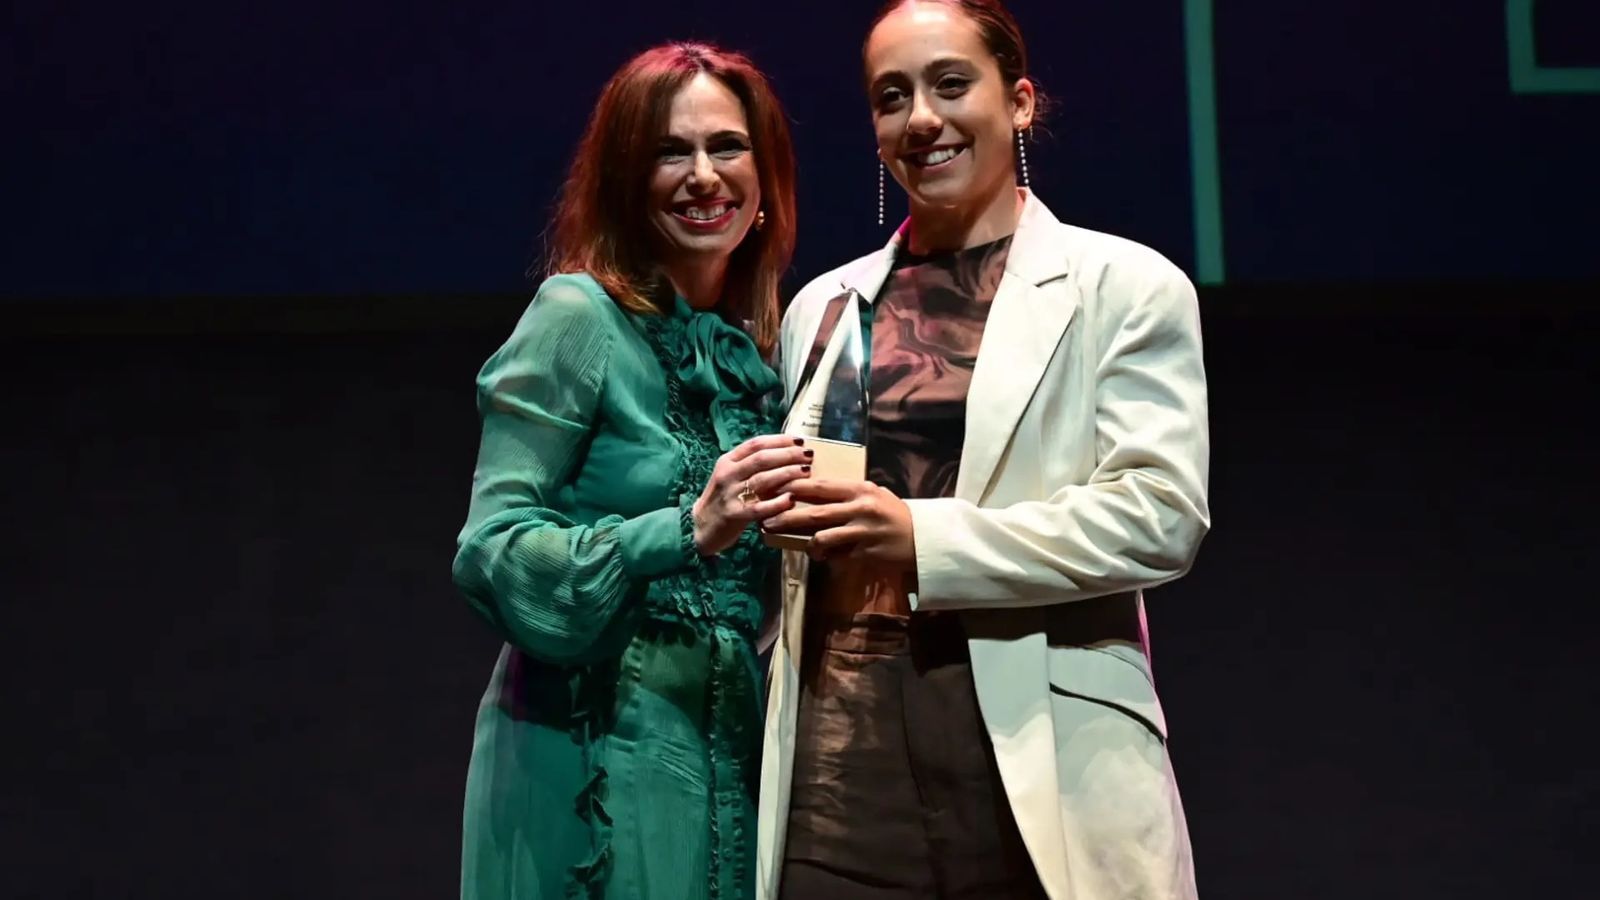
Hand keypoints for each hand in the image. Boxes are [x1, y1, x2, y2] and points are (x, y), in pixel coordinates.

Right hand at [692, 435, 812, 555]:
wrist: (701, 527)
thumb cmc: (724, 500)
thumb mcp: (732, 477)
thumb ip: (752, 466)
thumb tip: (786, 454)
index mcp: (728, 461)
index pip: (756, 444)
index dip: (779, 440)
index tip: (800, 440)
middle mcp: (727, 474)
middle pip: (761, 458)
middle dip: (788, 455)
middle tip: (808, 456)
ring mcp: (729, 494)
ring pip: (762, 479)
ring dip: (787, 474)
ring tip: (806, 472)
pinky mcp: (733, 514)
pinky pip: (758, 507)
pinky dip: (777, 503)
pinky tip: (791, 499)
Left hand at [760, 479, 915, 569]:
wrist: (921, 538)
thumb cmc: (894, 513)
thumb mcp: (874, 495)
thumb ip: (848, 493)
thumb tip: (814, 489)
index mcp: (860, 490)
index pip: (821, 486)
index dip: (795, 486)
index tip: (775, 488)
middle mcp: (860, 508)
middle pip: (815, 512)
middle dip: (788, 517)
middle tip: (768, 520)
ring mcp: (862, 532)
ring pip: (823, 537)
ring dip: (807, 542)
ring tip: (799, 544)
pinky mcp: (865, 553)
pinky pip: (837, 555)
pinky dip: (827, 556)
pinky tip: (822, 556)